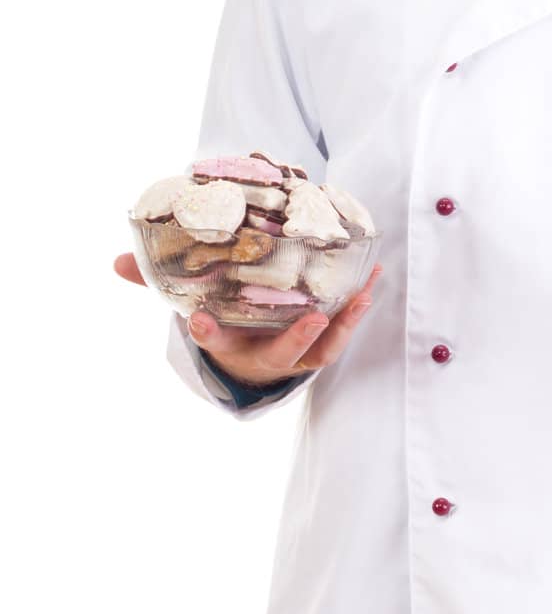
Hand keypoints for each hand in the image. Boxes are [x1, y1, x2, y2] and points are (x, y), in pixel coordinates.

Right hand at [114, 253, 382, 388]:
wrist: (252, 351)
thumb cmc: (224, 320)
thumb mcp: (193, 302)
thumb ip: (159, 283)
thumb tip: (117, 261)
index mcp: (230, 342)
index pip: (215, 339)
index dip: (209, 332)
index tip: (200, 320)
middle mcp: (264, 352)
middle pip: (280, 352)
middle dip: (294, 338)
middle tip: (310, 319)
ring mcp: (297, 350)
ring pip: (323, 347)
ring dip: (343, 325)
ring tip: (360, 297)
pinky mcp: (321, 341)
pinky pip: (343, 329)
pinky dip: (358, 307)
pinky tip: (372, 279)